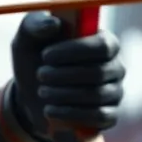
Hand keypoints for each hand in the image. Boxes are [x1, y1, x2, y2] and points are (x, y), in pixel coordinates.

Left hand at [10, 11, 124, 139]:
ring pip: (97, 96)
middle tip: (40, 75)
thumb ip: (35, 24)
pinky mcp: (108, 115)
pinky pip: (100, 117)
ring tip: (41, 92)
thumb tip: (54, 24)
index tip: (45, 56)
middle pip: (99, 72)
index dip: (74, 51)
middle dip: (63, 75)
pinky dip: (71, 115)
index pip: (102, 45)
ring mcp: (114, 92)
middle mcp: (114, 66)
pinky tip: (49, 110)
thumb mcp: (27, 38)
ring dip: (63, 95)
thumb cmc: (34, 58)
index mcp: (103, 41)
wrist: (30, 94)